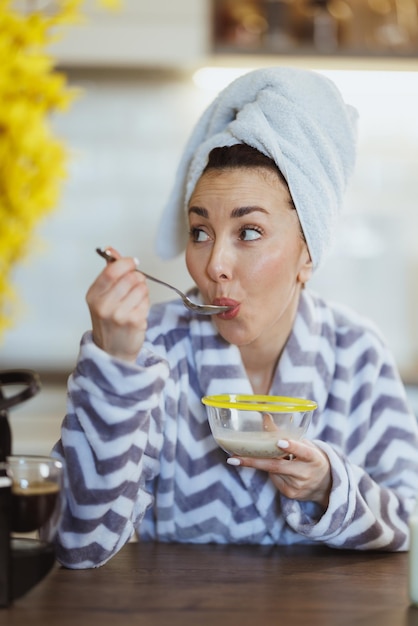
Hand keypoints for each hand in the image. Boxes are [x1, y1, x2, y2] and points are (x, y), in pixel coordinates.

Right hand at [86, 247, 149, 362]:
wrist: (112, 351)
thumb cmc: (109, 321)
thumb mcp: (102, 296)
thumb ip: (108, 271)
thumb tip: (110, 249)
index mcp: (93, 296)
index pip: (112, 271)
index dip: (126, 263)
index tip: (133, 262)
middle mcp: (103, 306)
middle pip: (130, 277)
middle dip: (137, 277)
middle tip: (135, 285)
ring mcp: (119, 315)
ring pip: (141, 288)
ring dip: (142, 291)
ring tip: (134, 301)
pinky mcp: (134, 322)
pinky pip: (147, 301)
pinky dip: (145, 303)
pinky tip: (137, 311)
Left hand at [227, 439, 331, 508]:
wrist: (325, 485)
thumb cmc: (311, 458)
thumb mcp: (304, 444)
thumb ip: (285, 433)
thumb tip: (265, 416)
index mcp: (314, 458)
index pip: (303, 451)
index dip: (292, 447)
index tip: (279, 442)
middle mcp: (306, 473)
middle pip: (277, 466)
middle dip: (254, 462)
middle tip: (234, 458)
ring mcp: (298, 486)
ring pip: (272, 471)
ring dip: (263, 462)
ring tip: (263, 457)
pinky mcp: (290, 494)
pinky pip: (274, 479)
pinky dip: (271, 472)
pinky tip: (278, 470)